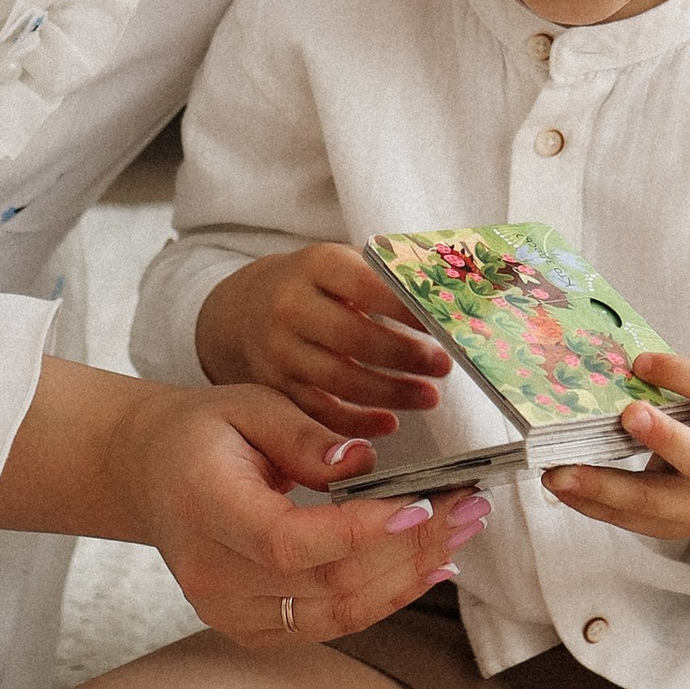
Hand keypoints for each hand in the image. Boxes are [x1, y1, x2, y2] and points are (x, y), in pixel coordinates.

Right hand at [104, 377, 492, 648]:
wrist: (150, 475)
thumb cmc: (202, 433)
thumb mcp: (247, 406)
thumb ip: (304, 436)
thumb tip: (364, 463)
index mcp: (205, 509)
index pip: (289, 541)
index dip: (362, 533)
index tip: (426, 505)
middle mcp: (211, 575)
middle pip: (325, 584)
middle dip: (410, 550)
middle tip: (470, 510)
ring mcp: (227, 611)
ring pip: (336, 614)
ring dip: (408, 579)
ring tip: (460, 537)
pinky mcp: (248, 629)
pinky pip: (327, 625)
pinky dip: (382, 600)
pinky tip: (424, 569)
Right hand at [194, 243, 450, 435]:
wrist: (242, 309)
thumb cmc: (313, 286)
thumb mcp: (339, 265)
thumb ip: (383, 278)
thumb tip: (447, 301)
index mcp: (315, 265)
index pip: (366, 285)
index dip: (407, 307)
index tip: (443, 323)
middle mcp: (290, 306)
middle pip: (354, 337)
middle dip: (405, 356)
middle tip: (444, 366)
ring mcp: (278, 350)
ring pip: (341, 380)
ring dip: (392, 394)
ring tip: (429, 397)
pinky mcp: (274, 387)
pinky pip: (321, 413)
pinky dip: (359, 423)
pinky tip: (390, 423)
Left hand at [542, 351, 689, 565]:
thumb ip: (675, 384)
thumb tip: (609, 365)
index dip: (682, 374)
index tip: (641, 361)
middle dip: (665, 438)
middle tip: (627, 416)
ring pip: (655, 502)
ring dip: (603, 487)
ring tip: (558, 473)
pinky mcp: (674, 529)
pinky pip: (631, 520)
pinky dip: (591, 504)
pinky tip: (561, 486)